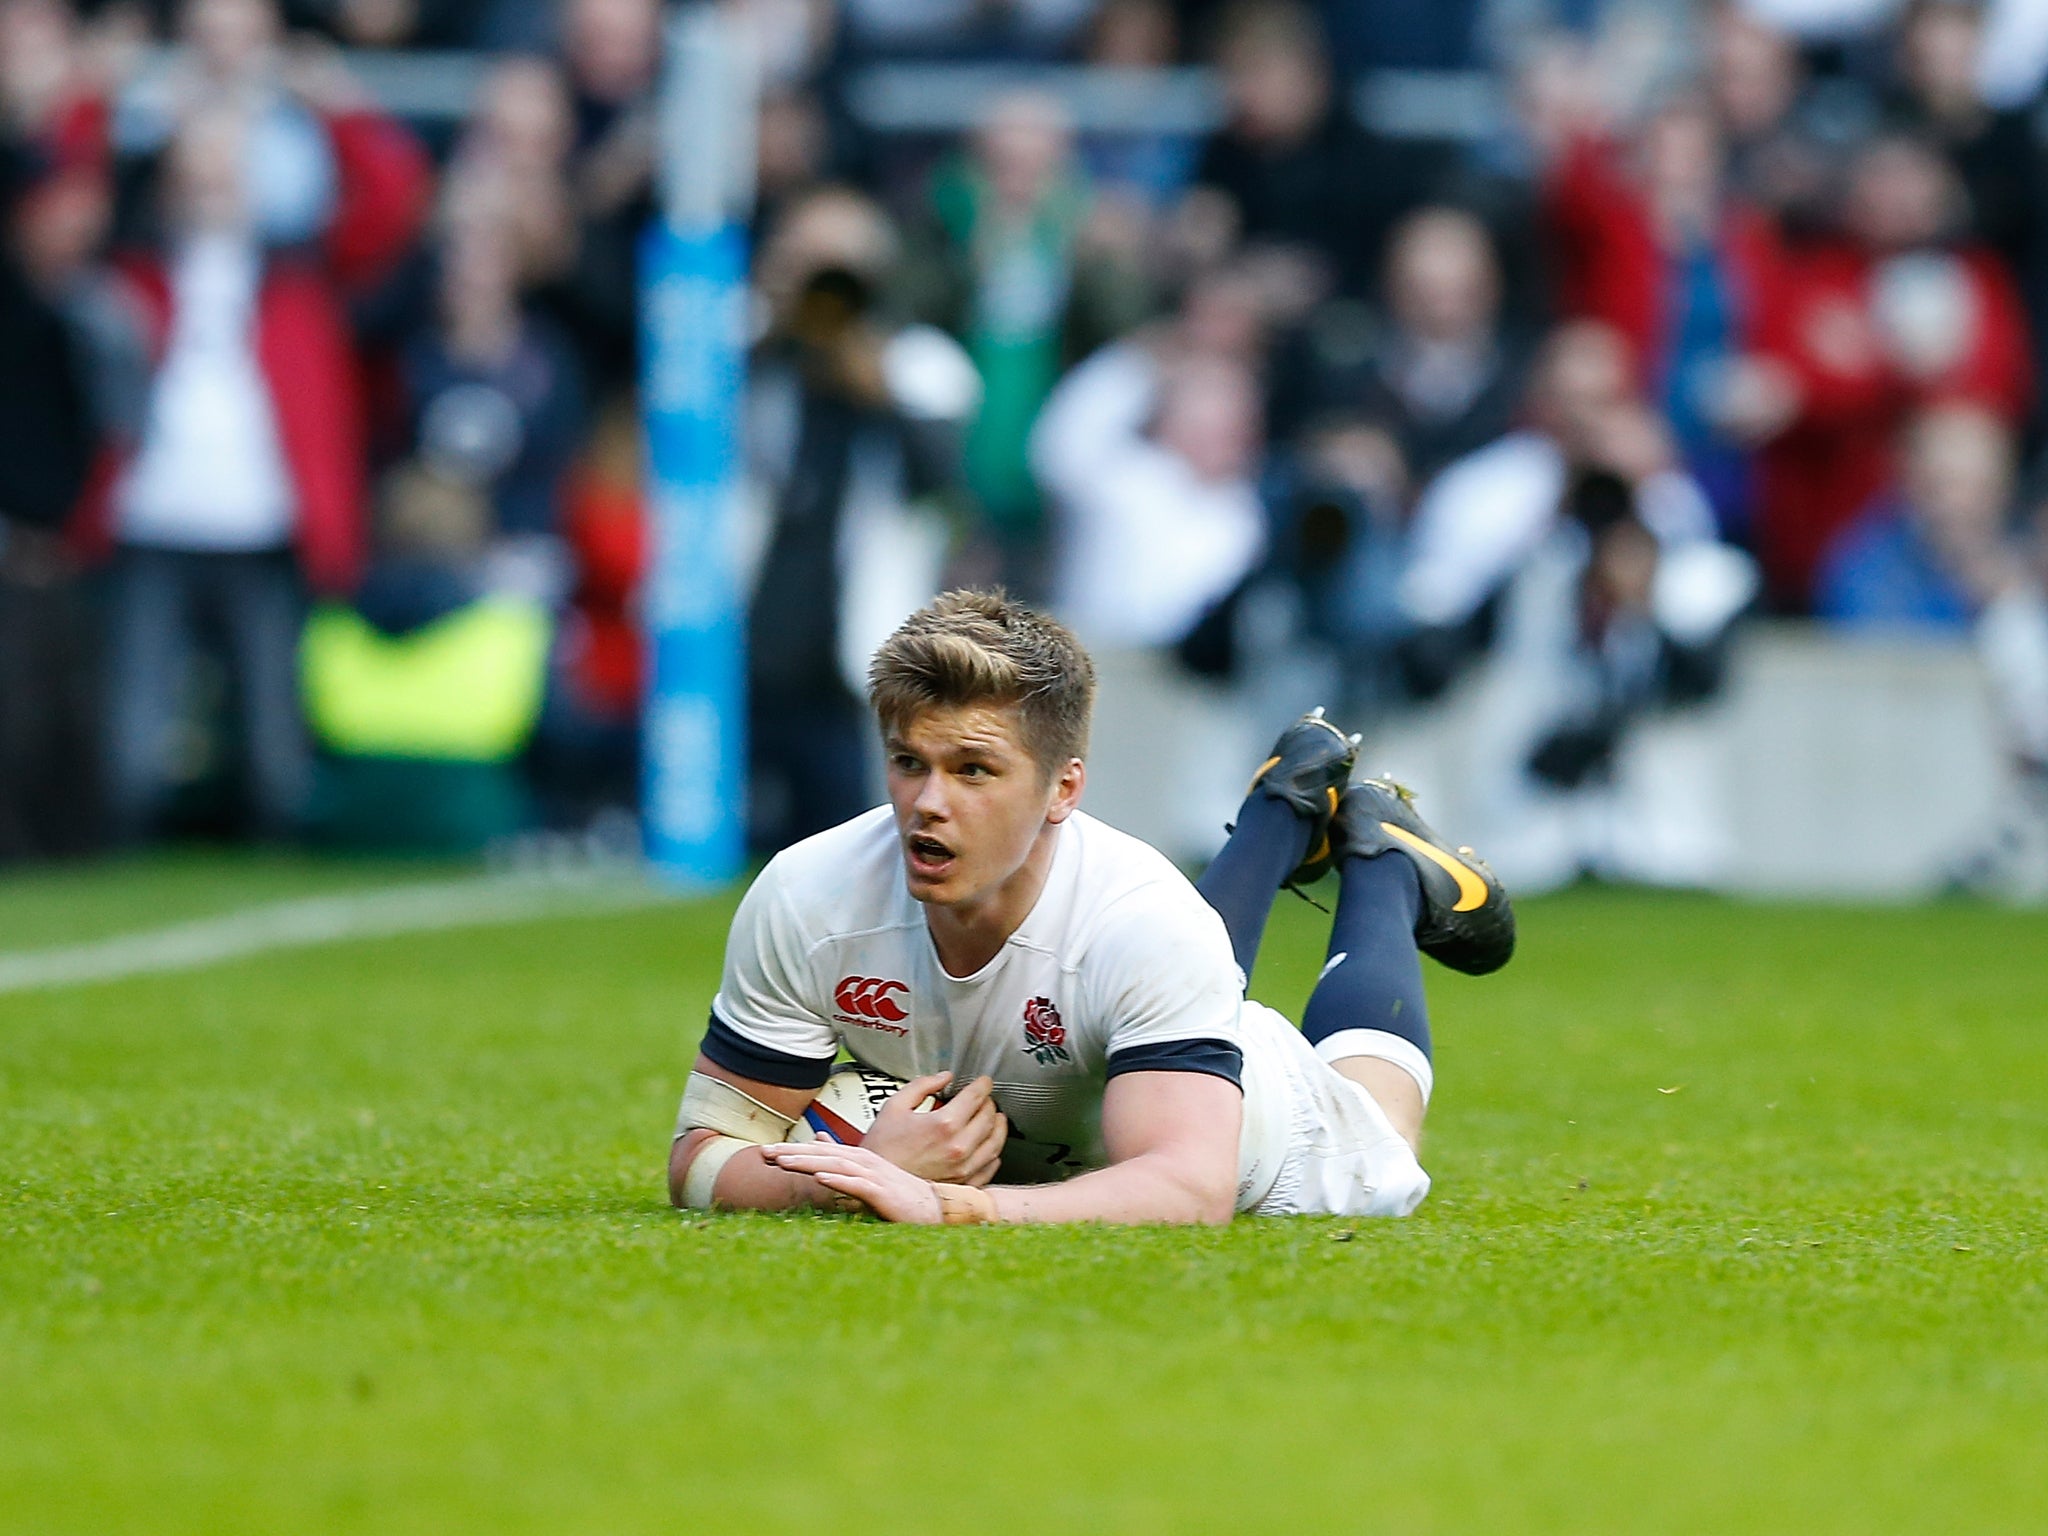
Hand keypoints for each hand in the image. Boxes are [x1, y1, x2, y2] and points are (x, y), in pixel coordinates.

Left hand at [762, 1143, 943, 1223]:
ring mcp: (873, 1176)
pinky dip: (838, 1180)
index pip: (819, 1150)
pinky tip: (820, 1178)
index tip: (766, 1152)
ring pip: (835, 1165)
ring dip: (808, 1162)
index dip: (793, 1150)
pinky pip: (857, 1185)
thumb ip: (842, 1157)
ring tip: (783, 1162)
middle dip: (792, 1152)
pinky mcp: (882, 1193)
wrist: (934, 1206)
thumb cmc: (899, 1193)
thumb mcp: (868, 1173)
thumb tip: (819, 1139)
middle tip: (763, 1153)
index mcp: (858, 1157)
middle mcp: (864, 1162)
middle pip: (822, 1154)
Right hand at [861, 1072, 1007, 1185]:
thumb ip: (922, 1086)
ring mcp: (963, 1169)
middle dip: (989, 1103)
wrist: (875, 1184)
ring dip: (997, 1127)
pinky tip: (989, 1148)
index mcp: (944, 1125)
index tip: (984, 1082)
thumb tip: (944, 1077)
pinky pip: (988, 1167)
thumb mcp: (895, 1106)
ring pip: (995, 1143)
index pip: (976, 1097)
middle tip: (984, 1098)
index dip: (983, 1084)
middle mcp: (958, 1148)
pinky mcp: (962, 1185)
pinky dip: (993, 1154)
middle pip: (989, 1118)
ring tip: (994, 1118)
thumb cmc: (881, 1149)